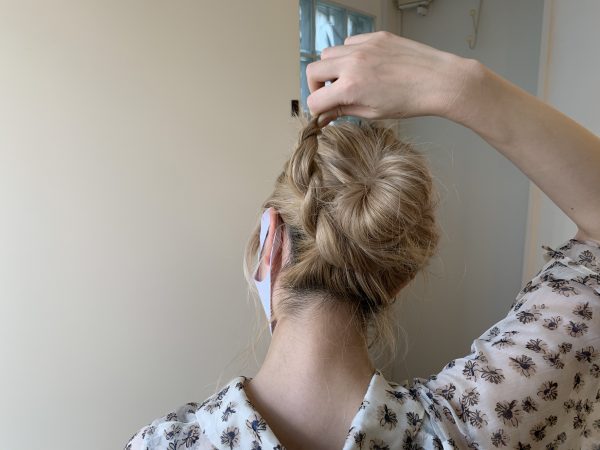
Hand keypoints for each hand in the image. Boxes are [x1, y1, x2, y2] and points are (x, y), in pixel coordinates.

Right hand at [306, 31, 475, 126]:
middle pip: (314, 70)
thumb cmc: (412, 101)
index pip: (315, 99)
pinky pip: (350, 42)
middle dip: (316, 86)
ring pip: (329, 53)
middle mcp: (353, 63)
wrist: (440, 82)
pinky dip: (349, 54)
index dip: (317, 110)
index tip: (323, 113)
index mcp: (351, 87)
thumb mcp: (373, 113)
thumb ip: (344, 111)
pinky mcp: (376, 37)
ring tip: (347, 79)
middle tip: (328, 95)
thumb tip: (325, 115)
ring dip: (331, 68)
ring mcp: (364, 47)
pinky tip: (363, 66)